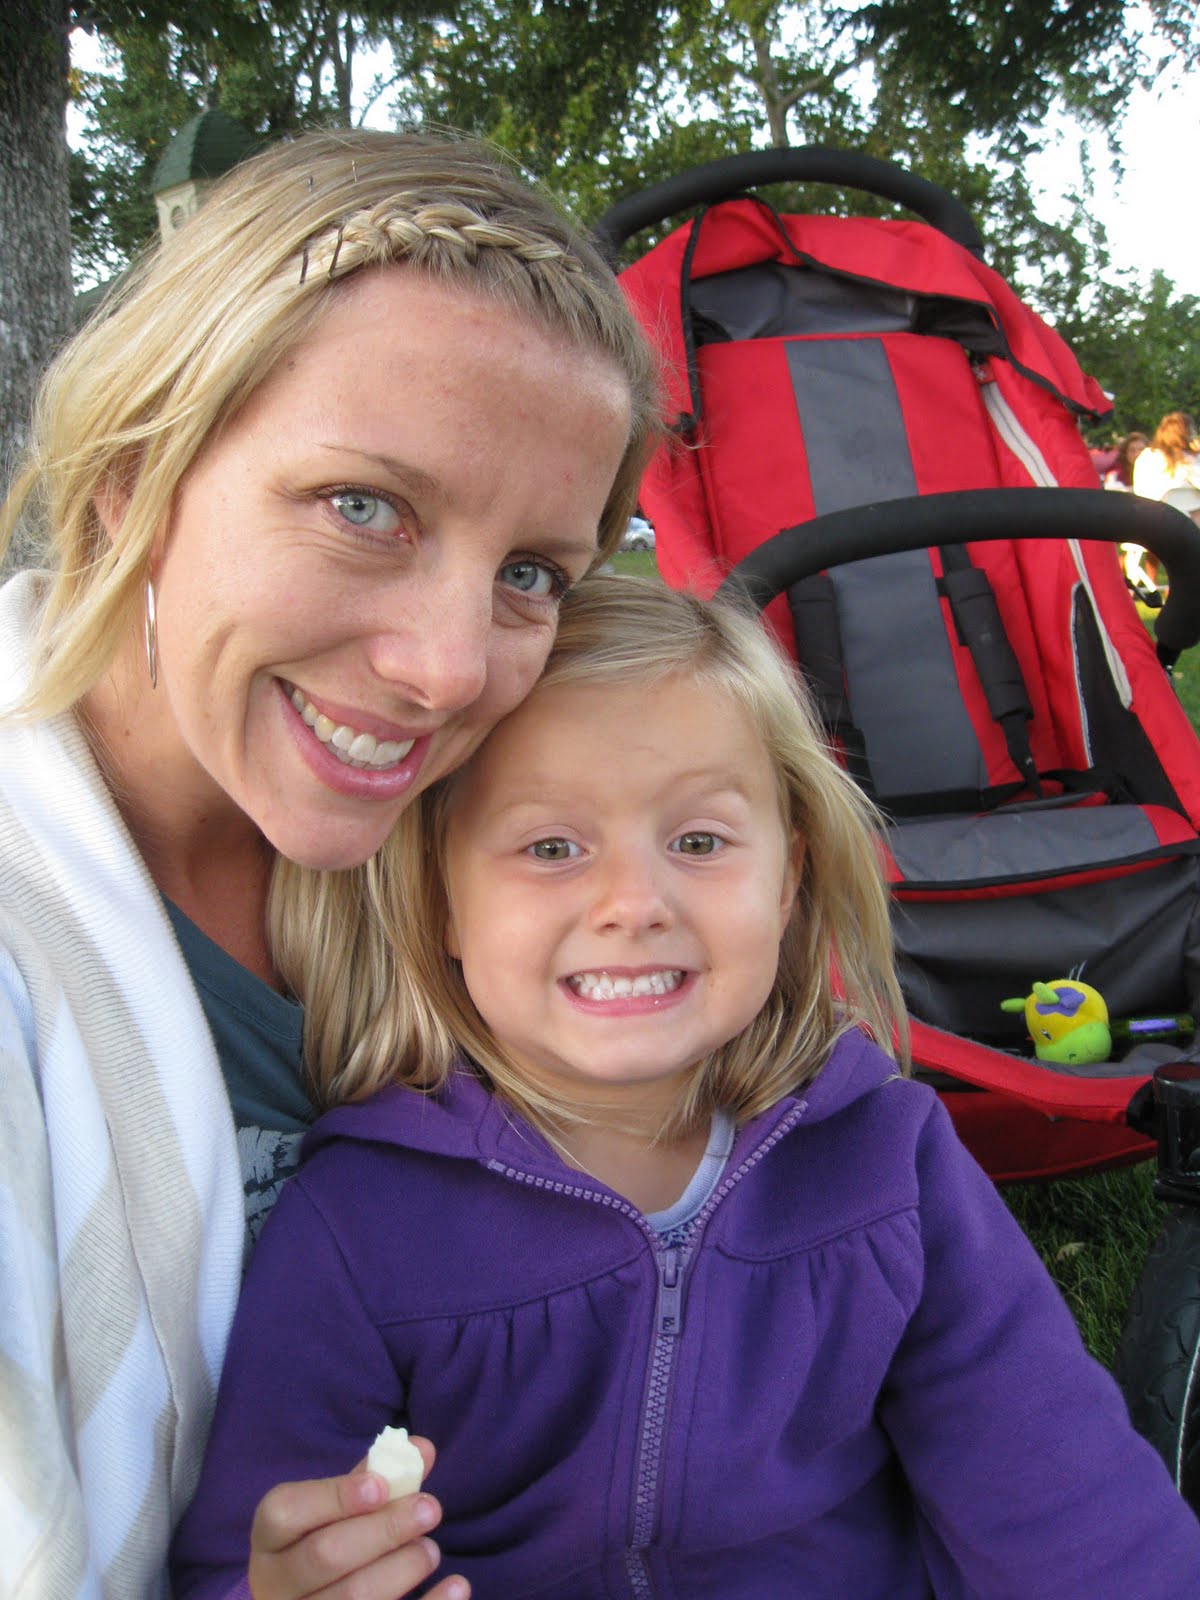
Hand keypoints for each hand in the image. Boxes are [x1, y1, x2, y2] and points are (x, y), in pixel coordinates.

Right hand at [248, 1437, 469, 1599]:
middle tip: (430, 1509)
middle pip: (324, 1556)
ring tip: (431, 1549)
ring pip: (351, 1599)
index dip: (334, 1497)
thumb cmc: (323, 1542)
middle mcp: (275, 1585)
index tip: (381, 1486)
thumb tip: (421, 1449)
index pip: (287, 1513)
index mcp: (271, 1538)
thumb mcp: (333, 1508)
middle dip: (384, 1530)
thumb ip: (374, 1476)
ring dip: (401, 1570)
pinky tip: (457, 1586)